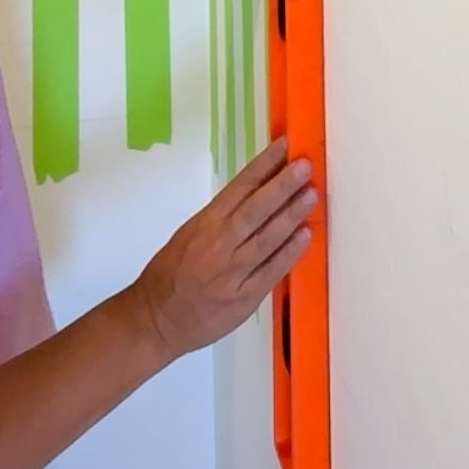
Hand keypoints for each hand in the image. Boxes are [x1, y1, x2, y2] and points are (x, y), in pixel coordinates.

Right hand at [131, 140, 317, 360]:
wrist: (156, 320)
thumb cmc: (169, 275)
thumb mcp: (189, 235)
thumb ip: (221, 219)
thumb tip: (258, 195)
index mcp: (205, 224)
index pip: (239, 188)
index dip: (263, 166)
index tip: (284, 147)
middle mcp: (220, 244)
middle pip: (256, 209)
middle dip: (283, 185)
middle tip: (305, 166)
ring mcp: (234, 272)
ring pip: (268, 238)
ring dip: (292, 214)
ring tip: (312, 194)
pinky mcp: (245, 298)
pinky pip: (272, 271)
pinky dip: (290, 252)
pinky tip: (306, 235)